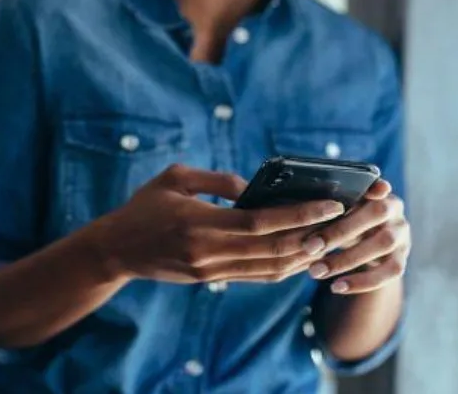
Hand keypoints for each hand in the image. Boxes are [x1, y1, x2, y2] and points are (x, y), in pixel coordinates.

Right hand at [91, 164, 345, 283]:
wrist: (116, 250)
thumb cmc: (144, 206)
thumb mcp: (175, 178)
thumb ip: (216, 179)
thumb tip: (253, 187)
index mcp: (200, 223)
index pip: (261, 222)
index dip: (299, 215)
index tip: (329, 204)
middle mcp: (209, 252)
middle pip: (273, 249)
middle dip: (311, 238)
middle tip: (340, 224)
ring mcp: (211, 270)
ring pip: (269, 269)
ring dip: (302, 257)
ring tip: (328, 239)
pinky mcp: (210, 280)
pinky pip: (255, 276)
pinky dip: (282, 267)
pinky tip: (300, 255)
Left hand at [303, 180, 410, 294]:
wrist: (366, 246)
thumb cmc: (343, 220)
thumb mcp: (335, 210)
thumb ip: (325, 205)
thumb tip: (299, 208)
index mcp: (377, 190)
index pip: (375, 184)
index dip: (369, 186)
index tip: (349, 195)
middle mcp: (394, 209)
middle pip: (376, 213)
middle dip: (339, 230)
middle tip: (309, 246)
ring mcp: (402, 234)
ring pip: (382, 244)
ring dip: (346, 259)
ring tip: (315, 271)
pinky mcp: (402, 259)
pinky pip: (389, 272)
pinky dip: (362, 282)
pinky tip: (336, 287)